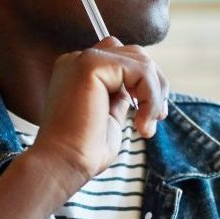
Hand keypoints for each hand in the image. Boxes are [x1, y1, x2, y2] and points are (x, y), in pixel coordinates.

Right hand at [26, 37, 168, 184]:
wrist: (61, 164)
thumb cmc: (83, 150)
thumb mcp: (109, 116)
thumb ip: (120, 96)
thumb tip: (142, 87)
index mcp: (78, 70)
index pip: (122, 58)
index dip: (143, 82)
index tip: (152, 113)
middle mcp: (77, 59)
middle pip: (134, 53)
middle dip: (155, 84)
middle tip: (158, 117)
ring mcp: (82, 59)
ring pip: (140, 60)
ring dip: (155, 94)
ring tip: (148, 124)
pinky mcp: (90, 65)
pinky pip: (139, 70)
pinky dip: (150, 97)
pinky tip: (141, 124)